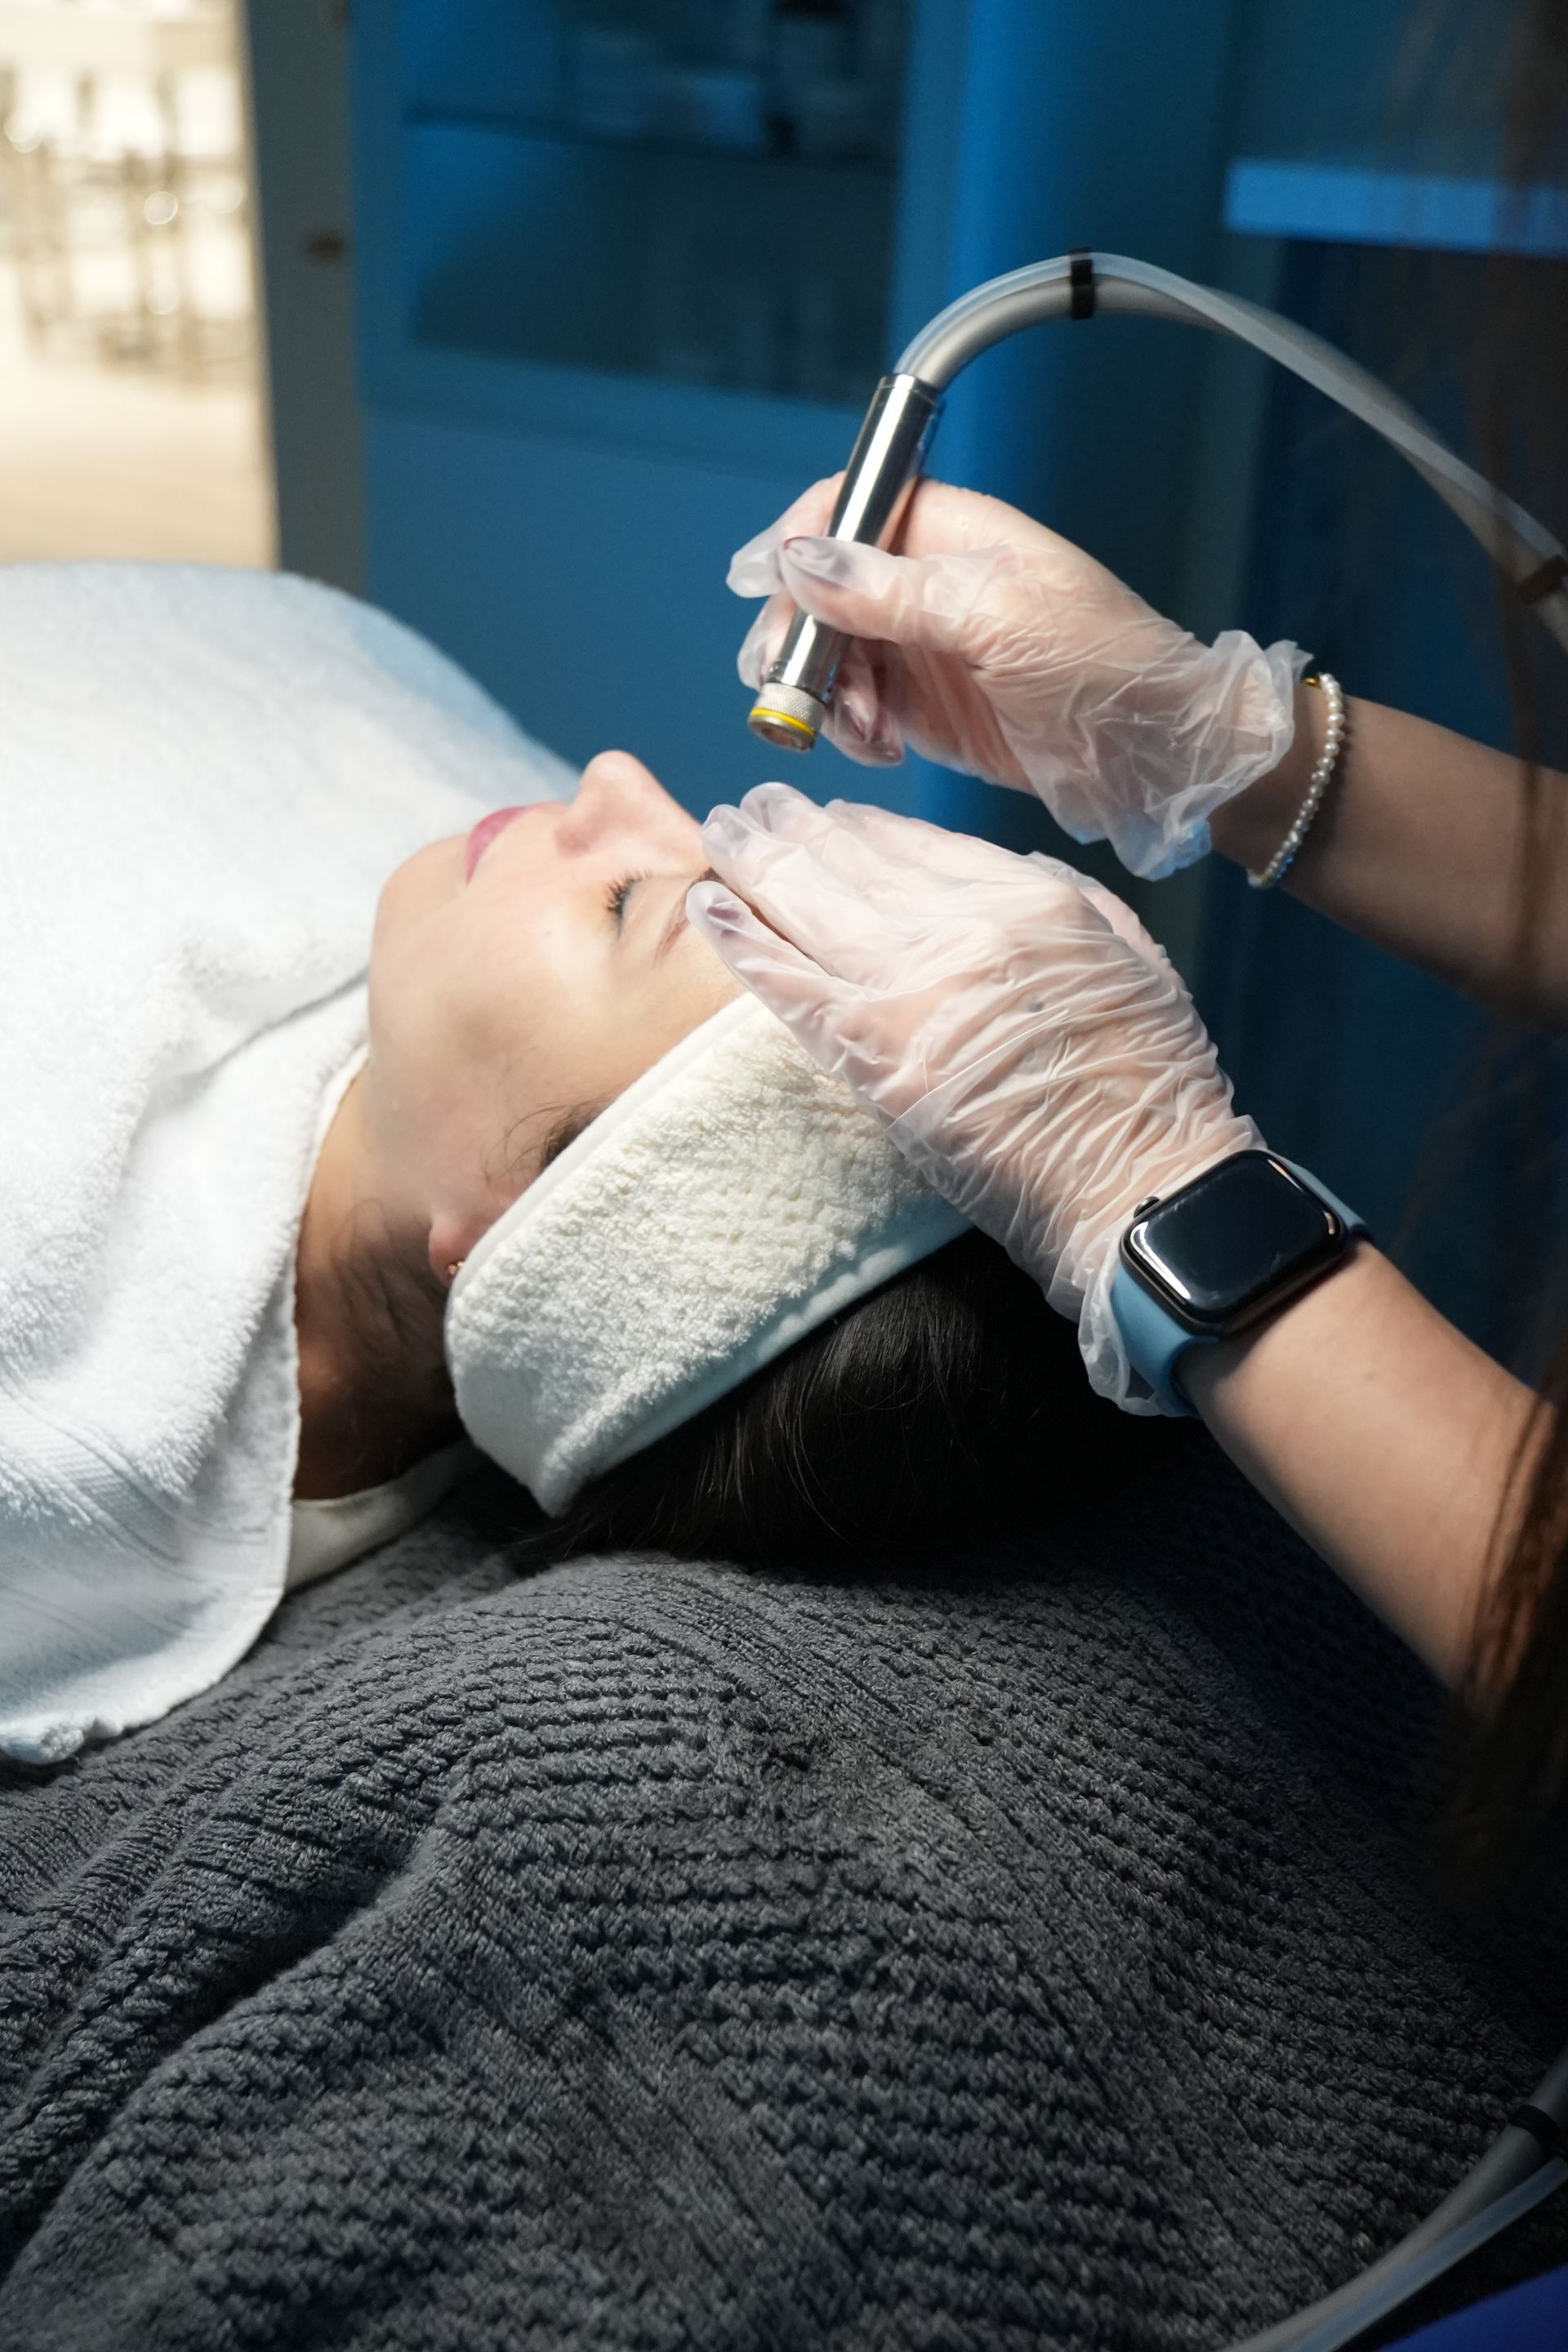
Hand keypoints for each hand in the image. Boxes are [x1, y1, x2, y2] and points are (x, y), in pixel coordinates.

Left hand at [689, 786, 1258, 1407]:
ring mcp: (909, 991)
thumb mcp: (1129, 955)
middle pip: (851, 860)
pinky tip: (706, 905)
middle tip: (751, 806)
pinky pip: (788, 984)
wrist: (1138, 1184)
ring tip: (719, 833)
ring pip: (808, 905)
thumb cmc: (1151, 1083)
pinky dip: (741, 941)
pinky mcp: (872, 1059)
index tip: (829, 814)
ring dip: (753, 864)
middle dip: (793, 827)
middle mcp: (959, 930)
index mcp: (1026, 900)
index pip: (917, 842)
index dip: (861, 824)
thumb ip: (1060, 898)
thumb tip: (1005, 867)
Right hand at [728, 476, 1302, 878]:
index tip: (767, 587)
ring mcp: (921, 646)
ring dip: (826, 692)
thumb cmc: (1102, 666)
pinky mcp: (923, 707)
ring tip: (864, 727)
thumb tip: (803, 559)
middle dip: (798, 634)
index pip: (849, 505)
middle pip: (820, 586)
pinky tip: (884, 746)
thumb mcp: (994, 616)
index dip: (799, 539)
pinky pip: (856, 708)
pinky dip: (853, 729)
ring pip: (828, 653)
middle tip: (789, 682)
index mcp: (950, 529)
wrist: (1152, 754)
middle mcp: (926, 581)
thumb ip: (891, 588)